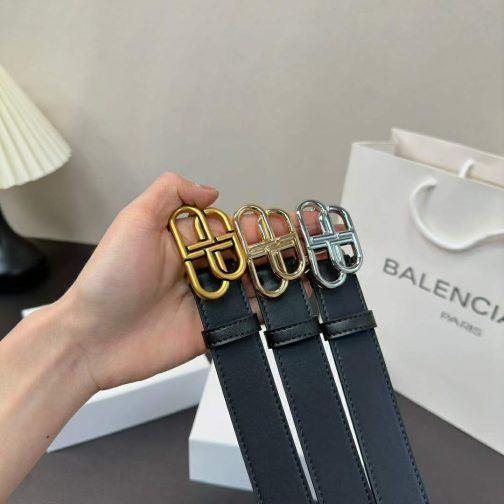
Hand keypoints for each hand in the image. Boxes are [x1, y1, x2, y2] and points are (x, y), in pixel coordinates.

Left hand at [52, 173, 318, 391]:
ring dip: (289, 272)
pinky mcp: (215, 328)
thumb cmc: (108, 278)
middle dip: (287, 244)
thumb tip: (212, 190)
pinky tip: (302, 298)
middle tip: (318, 237)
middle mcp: (205, 268)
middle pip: (254, 254)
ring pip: (258, 282)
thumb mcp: (134, 221)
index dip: (267, 224)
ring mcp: (212, 299)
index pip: (238, 228)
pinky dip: (277, 307)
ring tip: (320, 263)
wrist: (93, 338)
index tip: (294, 219)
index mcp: (189, 242)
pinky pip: (251, 316)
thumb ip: (171, 194)